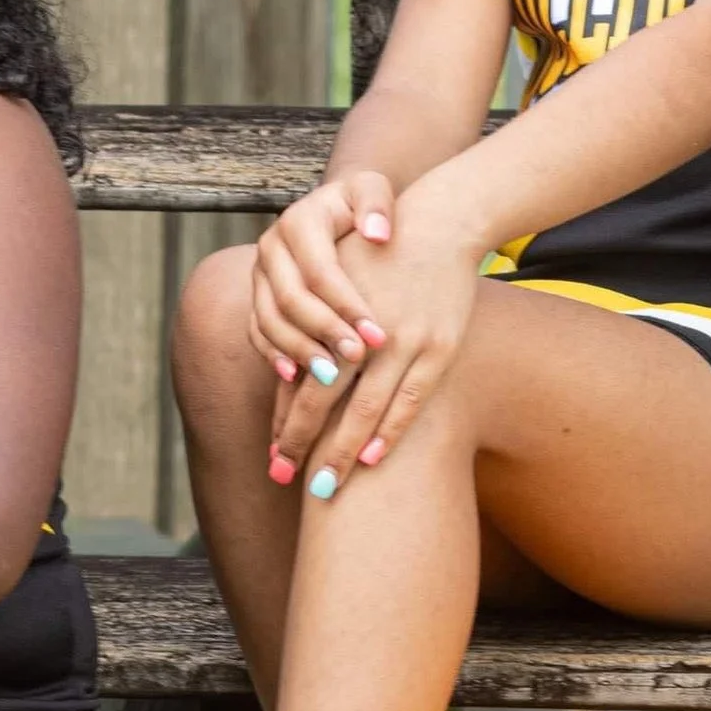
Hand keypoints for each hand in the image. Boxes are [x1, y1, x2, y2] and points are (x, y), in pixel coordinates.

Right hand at [250, 171, 395, 435]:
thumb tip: (378, 235)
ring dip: (300, 350)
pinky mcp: (257, 298)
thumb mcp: (372, 190)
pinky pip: (258, 332)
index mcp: (299, 221)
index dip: (346, 304)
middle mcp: (271, 247)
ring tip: (332, 378)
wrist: (337, 213)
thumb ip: (376, 204)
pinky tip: (297, 378)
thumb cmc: (363, 207)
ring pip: (269, 320)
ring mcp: (260, 276)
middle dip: (324, 331)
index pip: (320, 270)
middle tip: (357, 358)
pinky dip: (275, 355)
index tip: (378, 335)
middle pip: (290, 298)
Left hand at [271, 173, 485, 492]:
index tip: (272, 453)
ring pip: (364, 407)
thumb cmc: (380, 257)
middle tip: (282, 478)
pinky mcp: (438, 347)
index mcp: (332, 314)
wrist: (439, 222)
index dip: (285, 416)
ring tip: (324, 488)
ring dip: (340, 450)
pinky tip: (370, 459)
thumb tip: (291, 376)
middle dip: (301, 440)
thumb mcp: (340, 281)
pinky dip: (389, 432)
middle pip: (322, 396)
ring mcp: (403, 341)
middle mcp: (362, 330)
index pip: (300, 376)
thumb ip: (318, 325)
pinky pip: (410, 400)